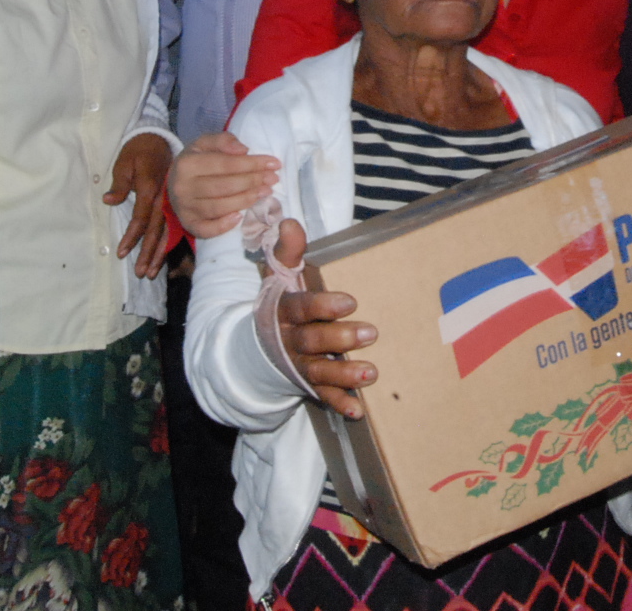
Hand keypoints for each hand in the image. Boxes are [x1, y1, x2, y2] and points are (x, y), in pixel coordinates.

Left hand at [106, 133, 171, 277]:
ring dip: (160, 252)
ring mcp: (172, 201)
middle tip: (142, 273)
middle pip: (157, 230)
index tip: (121, 253)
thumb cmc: (138, 150)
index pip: (141, 219)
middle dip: (149, 253)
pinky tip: (165, 256)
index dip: (131, 237)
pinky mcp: (175, 202)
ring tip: (152, 272)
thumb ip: (119, 183)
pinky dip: (169, 242)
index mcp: (151, 188)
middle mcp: (165, 198)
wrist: (157, 138)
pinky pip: (175, 225)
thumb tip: (109, 201)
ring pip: (168, 231)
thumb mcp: (124, 162)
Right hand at [167, 132, 278, 239]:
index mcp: (187, 164)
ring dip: (245, 200)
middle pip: (224, 186)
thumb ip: (223, 140)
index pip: (225, 164)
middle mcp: (183, 187)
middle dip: (253, 181)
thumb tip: (243, 150)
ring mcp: (184, 208)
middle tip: (273, 179)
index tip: (274, 163)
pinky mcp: (188, 224)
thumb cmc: (195, 161)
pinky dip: (223, 226)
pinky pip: (206, 229)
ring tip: (265, 192)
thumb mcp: (204, 143)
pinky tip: (240, 217)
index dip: (252, 163)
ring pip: (219, 207)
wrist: (174, 182)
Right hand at [268, 218, 377, 417]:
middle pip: (312, 341)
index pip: (301, 307)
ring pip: (319, 372)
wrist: (259, 347)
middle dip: (340, 338)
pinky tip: (357, 409)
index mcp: (283, 311)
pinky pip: (323, 398)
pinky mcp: (307, 386)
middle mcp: (289, 341)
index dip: (323, 305)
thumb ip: (287, 251)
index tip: (350, 301)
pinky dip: (339, 404)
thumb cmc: (281, 304)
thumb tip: (290, 222)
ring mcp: (298, 366)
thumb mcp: (279, 276)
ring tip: (372, 372)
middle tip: (371, 333)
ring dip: (344, 374)